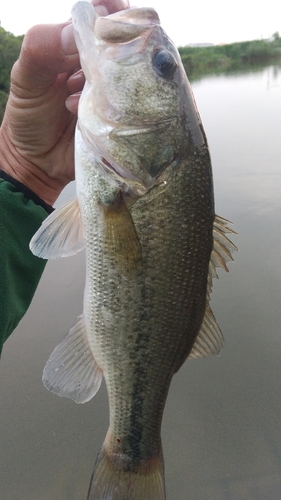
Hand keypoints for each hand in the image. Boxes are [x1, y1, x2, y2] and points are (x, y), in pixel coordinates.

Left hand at [0, 0, 129, 205]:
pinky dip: (112, 108)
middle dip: (112, 52)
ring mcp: (115, 94)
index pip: (102, 16)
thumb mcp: (25, 78)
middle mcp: (101, 67)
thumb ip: (42, 48)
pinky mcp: (123, 120)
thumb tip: (77, 33)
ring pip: (131, 75)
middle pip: (125, 44)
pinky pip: (134, 107)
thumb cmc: (29, 116)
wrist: (36, 163)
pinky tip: (82, 115)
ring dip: (106, 84)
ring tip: (73, 98)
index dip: (111, 13)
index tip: (112, 16)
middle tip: (85, 71)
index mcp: (76, 46)